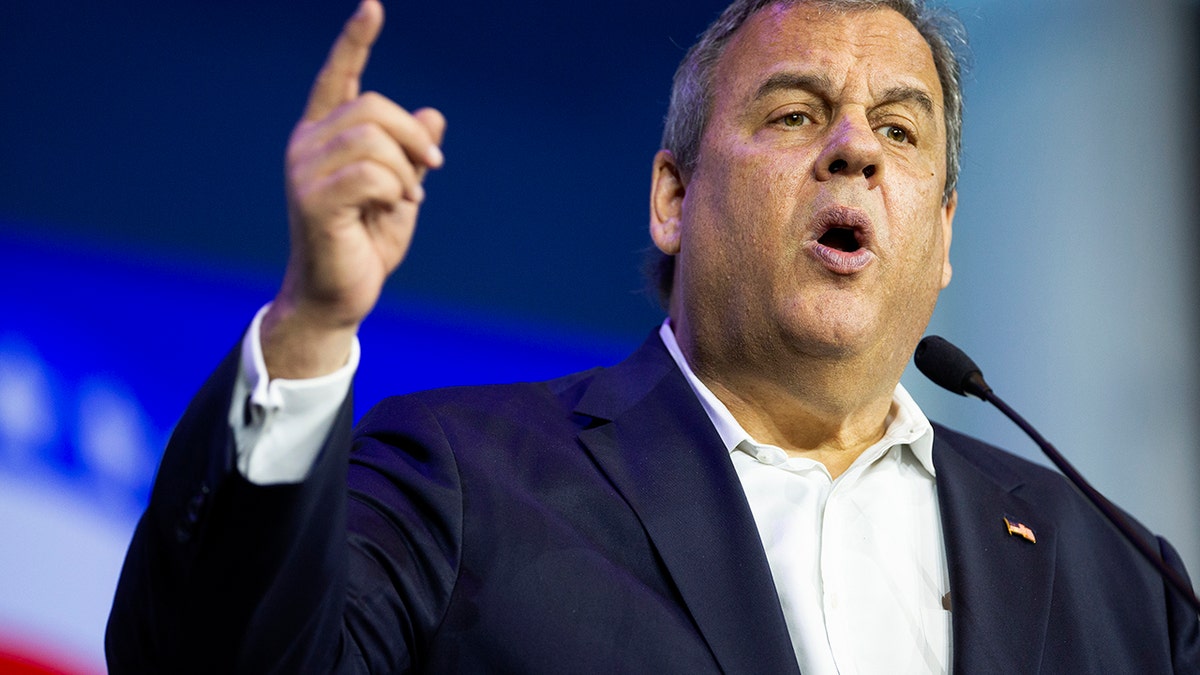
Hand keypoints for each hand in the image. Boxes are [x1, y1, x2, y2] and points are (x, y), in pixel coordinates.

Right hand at [263, 0, 444, 378]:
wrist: (339, 296)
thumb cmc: (365, 244)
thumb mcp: (400, 192)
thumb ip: (411, 155)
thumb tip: (433, 113)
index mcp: (323, 137)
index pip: (339, 78)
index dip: (354, 42)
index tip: (373, 7)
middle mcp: (307, 146)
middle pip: (372, 109)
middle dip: (413, 137)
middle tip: (432, 168)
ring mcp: (305, 172)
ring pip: (373, 140)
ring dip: (406, 170)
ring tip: (408, 198)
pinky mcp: (313, 202)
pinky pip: (371, 174)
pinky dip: (396, 190)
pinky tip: (394, 208)